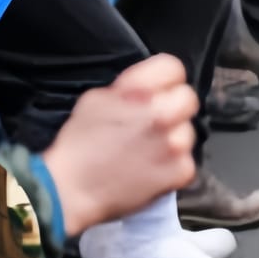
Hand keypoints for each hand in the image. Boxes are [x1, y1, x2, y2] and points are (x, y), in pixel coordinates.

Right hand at [41, 55, 199, 236]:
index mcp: (140, 91)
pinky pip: (188, 161)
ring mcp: (176, 144)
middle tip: (152, 122)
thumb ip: (129, 87)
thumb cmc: (79, 144)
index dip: (164, 80)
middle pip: (187, 97)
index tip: (156, 92)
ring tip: (147, 150)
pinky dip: (173, 166)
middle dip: (172, 107)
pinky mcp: (181, 171)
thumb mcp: (96, 98)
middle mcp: (162, 114)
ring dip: (173, 138)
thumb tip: (148, 87)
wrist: (70, 190)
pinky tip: (151, 169)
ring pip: (188, 131)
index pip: (173, 67)